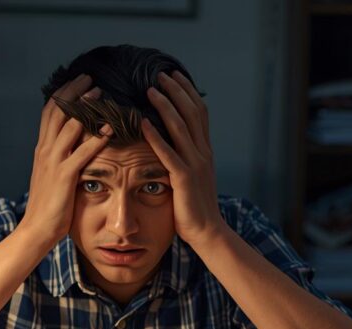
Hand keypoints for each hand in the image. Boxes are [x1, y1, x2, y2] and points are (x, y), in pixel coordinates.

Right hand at [20, 74, 113, 245]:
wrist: (36, 229)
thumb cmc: (48, 205)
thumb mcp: (50, 175)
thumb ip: (59, 158)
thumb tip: (72, 145)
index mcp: (42, 149)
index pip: (50, 112)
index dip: (64, 94)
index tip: (78, 81)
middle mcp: (45, 150)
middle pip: (58, 111)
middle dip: (74, 91)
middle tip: (91, 78)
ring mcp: (54, 162)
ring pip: (69, 126)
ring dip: (86, 108)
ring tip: (101, 94)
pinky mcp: (65, 177)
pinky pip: (83, 153)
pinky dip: (97, 138)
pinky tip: (111, 129)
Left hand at [142, 71, 224, 248]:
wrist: (208, 232)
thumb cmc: (195, 207)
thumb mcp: (193, 177)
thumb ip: (186, 158)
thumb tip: (173, 142)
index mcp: (205, 151)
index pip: (198, 112)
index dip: (187, 91)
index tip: (174, 75)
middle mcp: (203, 153)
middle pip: (191, 113)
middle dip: (176, 91)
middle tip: (160, 74)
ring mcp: (195, 164)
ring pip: (181, 127)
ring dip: (165, 106)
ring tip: (150, 90)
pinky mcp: (183, 179)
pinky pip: (168, 152)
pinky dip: (156, 136)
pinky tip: (143, 123)